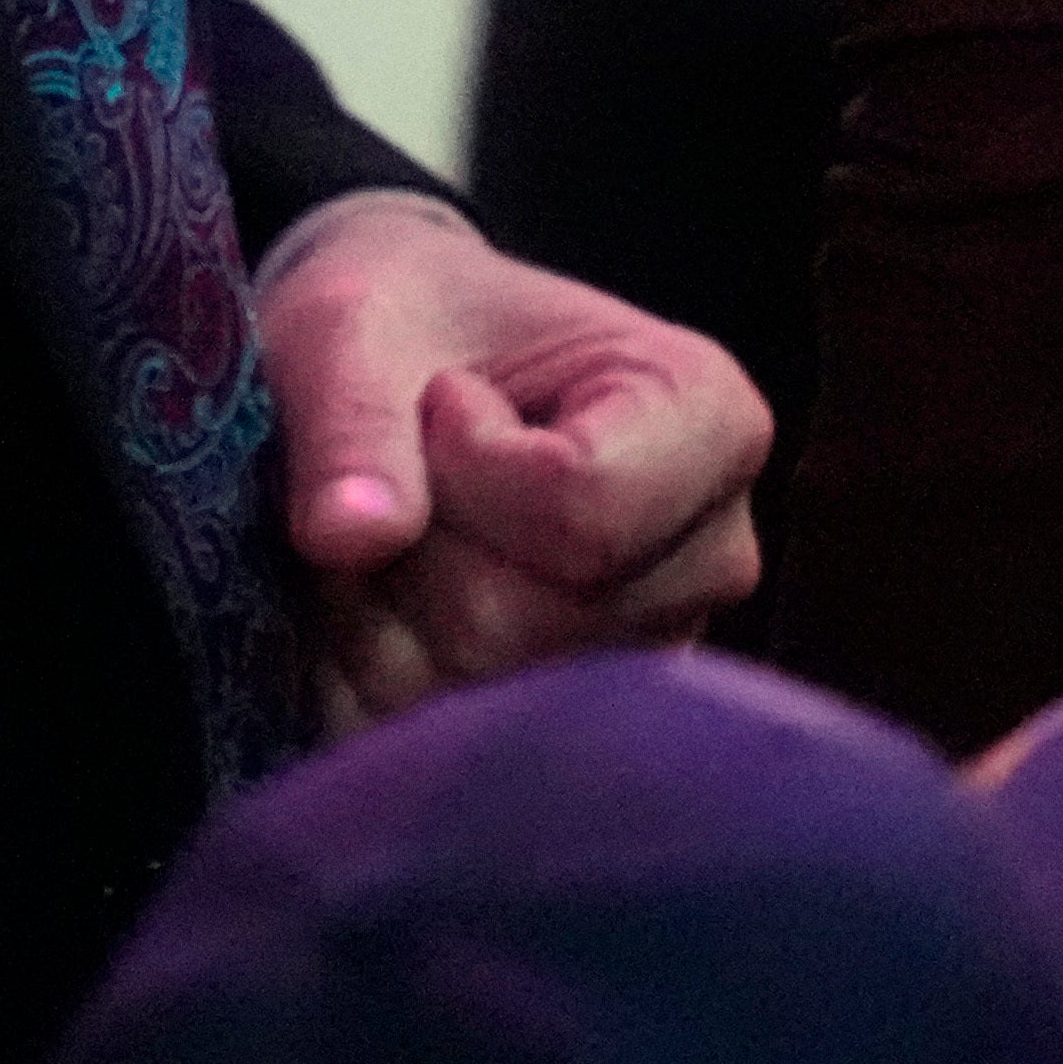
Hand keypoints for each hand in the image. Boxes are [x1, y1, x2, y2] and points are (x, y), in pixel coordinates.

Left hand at [258, 193, 769, 735]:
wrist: (400, 367)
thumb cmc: (402, 323)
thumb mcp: (352, 327)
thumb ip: (353, 420)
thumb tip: (351, 537)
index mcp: (711, 418)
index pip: (584, 512)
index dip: (466, 468)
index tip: (444, 398)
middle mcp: (712, 554)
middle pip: (523, 620)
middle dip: (416, 552)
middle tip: (403, 473)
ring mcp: (654, 652)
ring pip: (478, 691)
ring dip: (387, 617)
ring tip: (398, 529)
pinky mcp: (585, 719)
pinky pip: (450, 741)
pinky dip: (381, 678)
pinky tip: (388, 603)